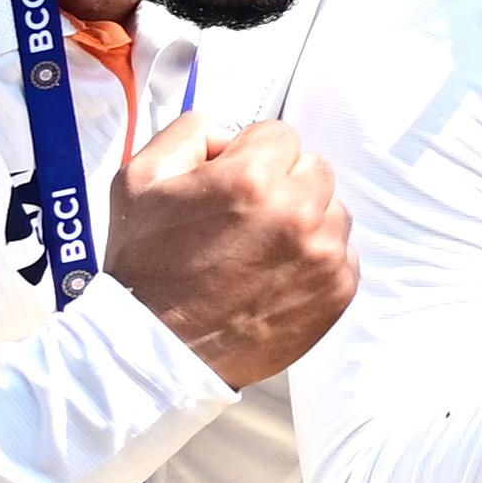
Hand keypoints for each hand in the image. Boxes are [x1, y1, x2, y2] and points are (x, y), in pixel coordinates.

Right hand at [100, 114, 356, 390]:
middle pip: (313, 169)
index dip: (250, 155)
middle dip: (282, 184)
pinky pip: (342, 255)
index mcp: (252, 178)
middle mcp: (297, 212)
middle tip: (245, 217)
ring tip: (259, 250)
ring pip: (331, 212)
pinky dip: (315, 261)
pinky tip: (275, 276)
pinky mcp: (336, 291)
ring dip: (304, 221)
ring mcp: (322, 255)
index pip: (279, 134)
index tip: (231, 182)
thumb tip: (228, 132)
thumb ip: (189, 134)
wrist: (157, 351)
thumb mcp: (139, 180)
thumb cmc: (144, 269)